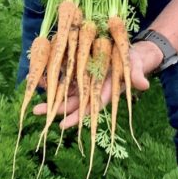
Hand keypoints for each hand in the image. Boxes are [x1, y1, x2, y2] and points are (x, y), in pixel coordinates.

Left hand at [33, 41, 161, 128]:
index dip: (76, 116)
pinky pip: (64, 77)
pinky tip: (39, 79)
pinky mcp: (80, 70)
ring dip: (50, 97)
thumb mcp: (136, 66)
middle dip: (55, 109)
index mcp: (104, 91)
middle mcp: (92, 89)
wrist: (129, 54)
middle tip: (37, 112)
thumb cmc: (134, 62)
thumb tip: (143, 84)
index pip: (89, 107)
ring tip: (34, 102)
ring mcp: (85, 80)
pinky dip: (52, 78)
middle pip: (72, 102)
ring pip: (65, 92)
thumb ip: (137, 75)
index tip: (62, 125)